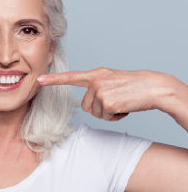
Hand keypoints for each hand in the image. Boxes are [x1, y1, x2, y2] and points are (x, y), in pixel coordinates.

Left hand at [37, 67, 177, 120]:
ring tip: (121, 102)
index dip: (54, 80)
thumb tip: (86, 103)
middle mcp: (96, 80)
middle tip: (115, 101)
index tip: (39, 80)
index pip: (71, 77)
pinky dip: (116, 116)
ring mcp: (100, 90)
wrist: (153, 87)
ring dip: (108, 113)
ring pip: (95, 113)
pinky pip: (106, 117)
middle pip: (85, 106)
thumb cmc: (133, 86)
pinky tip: (125, 107)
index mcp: (96, 74)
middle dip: (99, 109)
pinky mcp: (107, 100)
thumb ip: (97, 87)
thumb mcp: (112, 81)